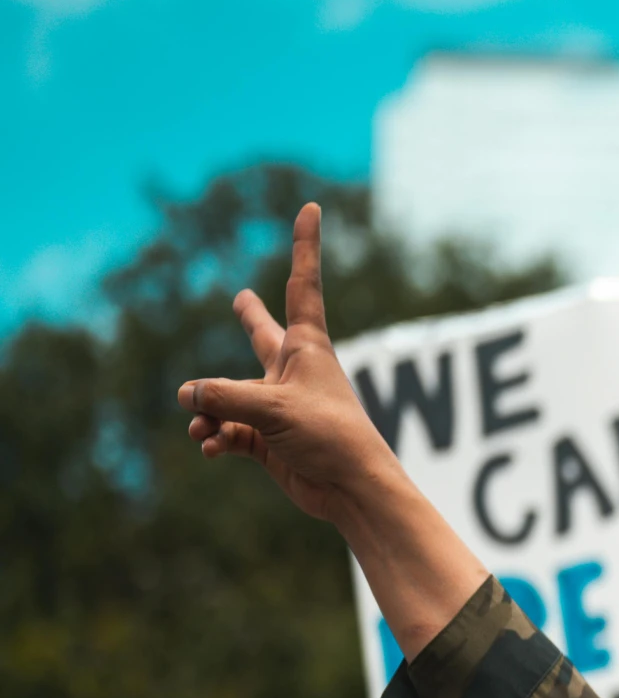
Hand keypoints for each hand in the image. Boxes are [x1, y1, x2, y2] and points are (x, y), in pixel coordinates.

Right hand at [178, 203, 398, 525]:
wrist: (351, 488)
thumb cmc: (329, 436)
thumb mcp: (272, 408)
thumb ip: (223, 396)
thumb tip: (187, 395)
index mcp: (307, 347)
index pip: (301, 285)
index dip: (305, 246)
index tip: (313, 208)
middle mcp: (292, 372)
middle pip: (263, 336)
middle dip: (251, 318)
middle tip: (240, 299)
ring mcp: (279, 406)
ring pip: (228, 396)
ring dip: (209, 411)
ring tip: (202, 426)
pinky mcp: (270, 440)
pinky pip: (228, 431)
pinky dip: (215, 438)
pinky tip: (209, 447)